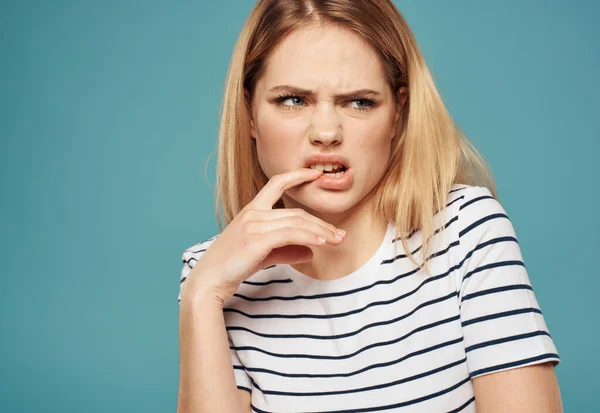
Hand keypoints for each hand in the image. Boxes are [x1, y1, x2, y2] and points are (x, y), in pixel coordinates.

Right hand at [181, 168, 345, 303]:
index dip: (297, 176)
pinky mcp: (256, 240)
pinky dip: (309, 237)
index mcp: (251, 211)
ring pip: (296, 222)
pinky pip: (290, 234)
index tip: (315, 174)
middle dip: (321, 223)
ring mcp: (253, 225)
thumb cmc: (232, 266)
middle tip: (339, 235)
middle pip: (296, 212)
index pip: (276, 184)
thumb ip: (287, 250)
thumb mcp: (263, 254)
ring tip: (337, 240)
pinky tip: (321, 243)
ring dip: (320, 232)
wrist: (209, 280)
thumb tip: (310, 251)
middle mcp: (253, 214)